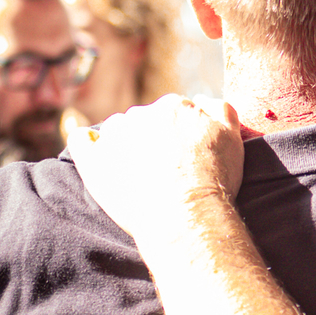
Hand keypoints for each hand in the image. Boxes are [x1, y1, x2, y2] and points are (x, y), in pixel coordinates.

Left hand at [64, 94, 245, 240]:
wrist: (186, 214)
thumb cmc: (213, 178)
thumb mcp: (233, 135)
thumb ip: (220, 108)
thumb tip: (202, 100)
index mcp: (174, 106)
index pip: (174, 112)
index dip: (181, 134)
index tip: (186, 156)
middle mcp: (142, 114)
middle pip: (145, 120)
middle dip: (153, 138)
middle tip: (165, 169)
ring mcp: (114, 136)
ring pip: (117, 130)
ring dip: (124, 143)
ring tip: (137, 173)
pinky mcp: (94, 160)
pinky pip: (82, 140)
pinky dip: (87, 143)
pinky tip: (93, 150)